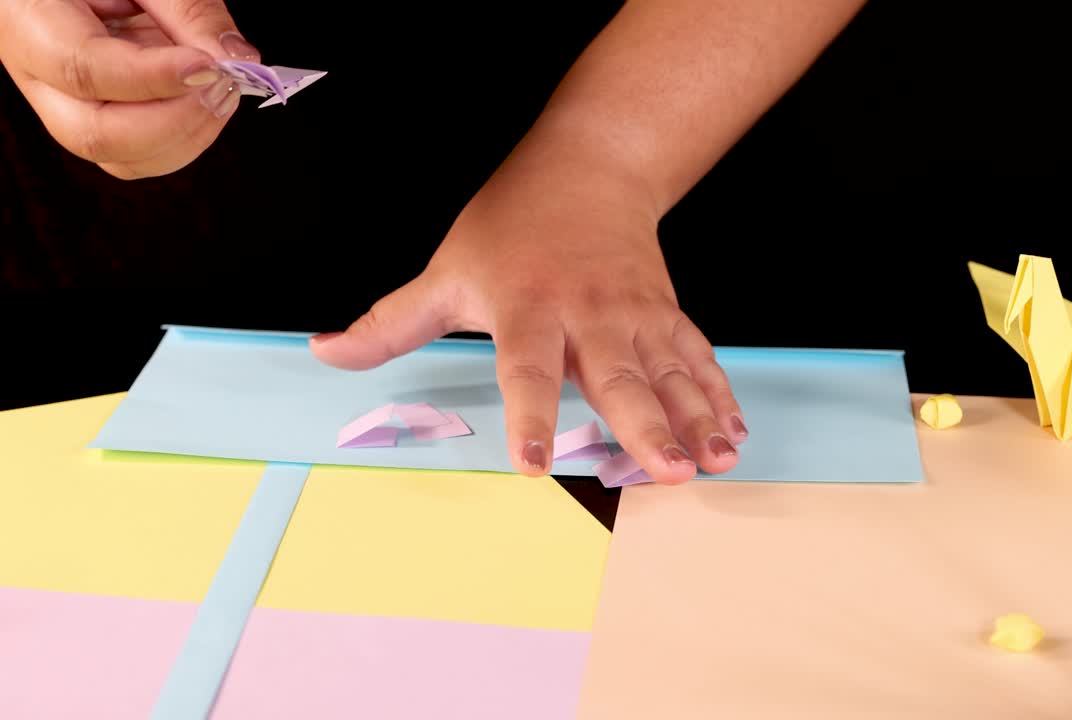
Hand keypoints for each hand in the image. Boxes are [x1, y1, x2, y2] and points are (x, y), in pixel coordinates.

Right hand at [0, 0, 259, 178]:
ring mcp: (65, 106)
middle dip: (174, 121)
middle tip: (222, 83)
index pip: (81, 69)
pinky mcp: (98, 121)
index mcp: (27, 20)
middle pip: (93, 133)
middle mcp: (36, 74)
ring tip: (221, 88)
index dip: (152, 78)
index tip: (208, 67)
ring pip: (121, 157)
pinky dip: (185, 139)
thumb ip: (188, 7)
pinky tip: (206, 100)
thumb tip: (235, 58)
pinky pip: (139, 156)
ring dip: (188, 135)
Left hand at [308, 136, 748, 484]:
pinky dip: (718, 396)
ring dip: (697, 418)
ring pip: (670, 373)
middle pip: (618, 376)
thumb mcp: (446, 269)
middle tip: (666, 470)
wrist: (590, 167)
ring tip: (717, 459)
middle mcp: (588, 315)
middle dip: (647, 426)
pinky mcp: (666, 315)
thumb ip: (391, 322)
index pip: (526, 368)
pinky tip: (733, 432)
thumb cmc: (512, 225)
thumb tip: (326, 354)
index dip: (528, 416)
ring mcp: (635, 315)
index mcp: (528, 308)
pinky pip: (696, 358)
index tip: (532, 464)